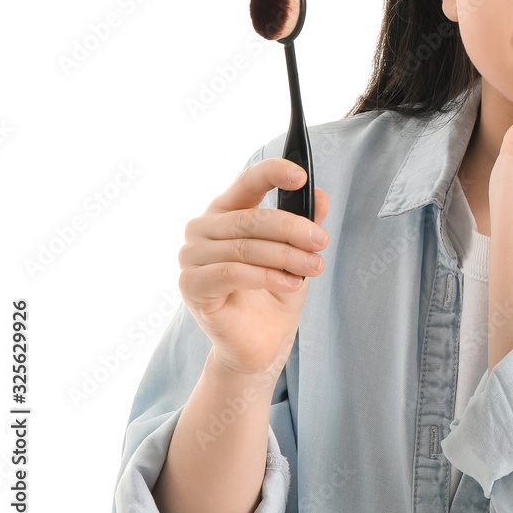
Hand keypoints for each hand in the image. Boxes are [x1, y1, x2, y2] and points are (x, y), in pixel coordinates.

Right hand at [178, 158, 329, 379]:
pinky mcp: (191, 284)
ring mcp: (192, 255)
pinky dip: (267, 277)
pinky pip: (232, 273)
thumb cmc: (275, 290)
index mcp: (227, 209)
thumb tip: (320, 196)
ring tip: (314, 266)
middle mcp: (203, 227)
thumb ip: (306, 222)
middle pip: (252, 218)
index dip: (274, 173)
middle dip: (293, 229)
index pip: (248, 181)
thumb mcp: (298, 251)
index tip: (302, 177)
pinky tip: (291, 283)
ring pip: (246, 247)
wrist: (261, 340)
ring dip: (287, 256)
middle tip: (322, 240)